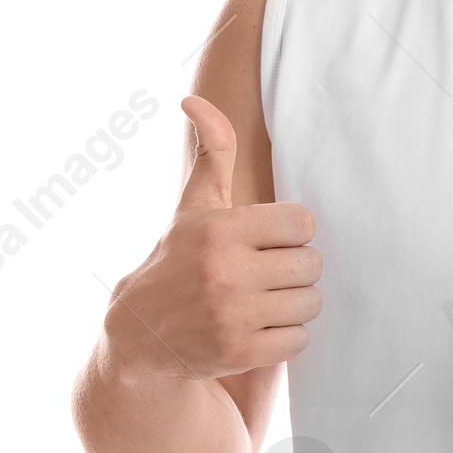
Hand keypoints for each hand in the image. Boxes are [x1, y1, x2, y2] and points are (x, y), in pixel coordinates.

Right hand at [104, 95, 320, 381]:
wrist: (140, 336)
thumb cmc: (179, 262)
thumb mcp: (193, 207)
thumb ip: (211, 153)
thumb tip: (195, 100)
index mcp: (221, 229)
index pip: (302, 222)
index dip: (290, 233)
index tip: (267, 242)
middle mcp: (225, 270)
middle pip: (311, 264)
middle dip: (295, 269)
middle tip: (267, 275)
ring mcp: (233, 314)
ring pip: (310, 303)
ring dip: (294, 304)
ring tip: (263, 301)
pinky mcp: (240, 352)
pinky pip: (298, 339)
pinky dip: (285, 337)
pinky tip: (258, 329)